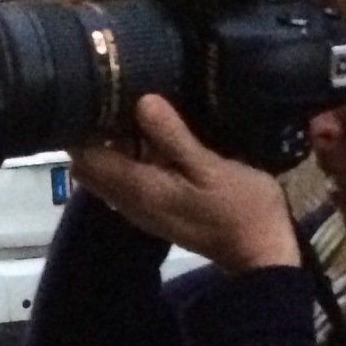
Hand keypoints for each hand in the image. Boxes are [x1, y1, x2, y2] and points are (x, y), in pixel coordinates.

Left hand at [70, 94, 299, 274]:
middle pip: (90, 167)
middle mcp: (130, 201)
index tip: (97, 94)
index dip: (83, 127)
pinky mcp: (158, 208)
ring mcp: (143, 208)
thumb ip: (173, 137)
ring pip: (108, 173)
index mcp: (138, 189)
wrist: (262, 251)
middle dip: (94, 134)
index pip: (85, 159)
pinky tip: (156, 135)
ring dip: (114, 145)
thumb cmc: (241, 208)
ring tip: (135, 108)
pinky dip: (132, 158)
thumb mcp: (211, 167)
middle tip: (116, 98)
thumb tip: (141, 101)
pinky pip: (129, 179)